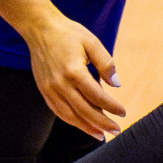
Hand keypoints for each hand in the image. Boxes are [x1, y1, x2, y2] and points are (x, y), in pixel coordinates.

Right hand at [24, 10, 126, 138]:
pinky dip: (71, 121)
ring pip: (69, 116)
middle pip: (84, 111)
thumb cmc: (68, 33)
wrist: (39, 28)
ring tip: (101, 135)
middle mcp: (60, 83)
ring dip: (86, 127)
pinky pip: (58, 111)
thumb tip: (116, 84)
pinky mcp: (43, 90)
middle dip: (102, 123)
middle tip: (116, 130)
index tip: (123, 112)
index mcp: (74, 71)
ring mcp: (49, 88)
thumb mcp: (92, 42)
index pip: (97, 96)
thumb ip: (106, 63)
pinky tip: (82, 124)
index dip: (111, 107)